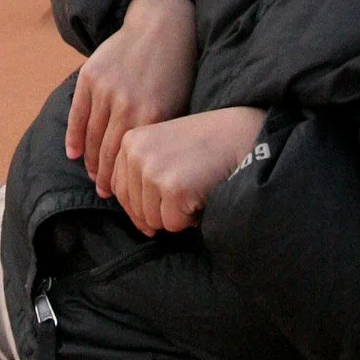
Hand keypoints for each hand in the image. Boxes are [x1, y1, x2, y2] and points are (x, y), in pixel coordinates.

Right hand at [66, 0, 197, 197]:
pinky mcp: (90, 76)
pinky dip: (73, 137)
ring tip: (93, 176)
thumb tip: (152, 171)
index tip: (122, 197)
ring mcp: (105, 90)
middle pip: (107, 152)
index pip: (130, 159)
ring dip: (89, 161)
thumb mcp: (179, 105)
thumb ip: (162, 135)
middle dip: (105, 177)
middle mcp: (126, 105)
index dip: (124, 181)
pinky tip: (73, 154)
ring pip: (90, 136)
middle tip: (105, 193)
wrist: (162, 26)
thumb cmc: (176, 70)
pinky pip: (77, 114)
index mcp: (152, 116)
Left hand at [110, 105, 266, 236]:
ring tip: (194, 189)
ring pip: (153, 220)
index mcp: (130, 141)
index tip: (162, 200)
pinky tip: (202, 195)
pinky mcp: (173, 189)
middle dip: (160, 210)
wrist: (240, 135)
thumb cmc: (205, 145)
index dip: (139, 204)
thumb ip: (142, 173)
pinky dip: (190, 219)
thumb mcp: (163, 147)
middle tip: (186, 190)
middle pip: (134, 209)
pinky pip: (173, 224)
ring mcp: (153, 171)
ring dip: (176, 215)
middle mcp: (136, 154)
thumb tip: (139, 222)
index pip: (119, 190)